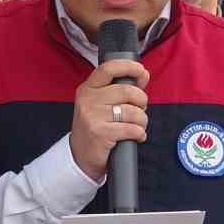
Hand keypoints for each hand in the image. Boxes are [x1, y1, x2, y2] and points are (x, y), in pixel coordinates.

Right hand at [69, 59, 149, 181]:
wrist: (80, 156)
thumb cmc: (95, 127)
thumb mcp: (100, 104)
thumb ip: (119, 89)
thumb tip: (143, 75)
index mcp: (88, 89)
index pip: (108, 69)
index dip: (128, 67)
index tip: (141, 71)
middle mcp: (88, 100)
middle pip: (127, 91)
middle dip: (141, 100)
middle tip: (140, 109)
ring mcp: (92, 117)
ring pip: (132, 111)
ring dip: (142, 120)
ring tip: (138, 125)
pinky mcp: (100, 133)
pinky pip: (131, 129)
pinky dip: (140, 133)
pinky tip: (137, 136)